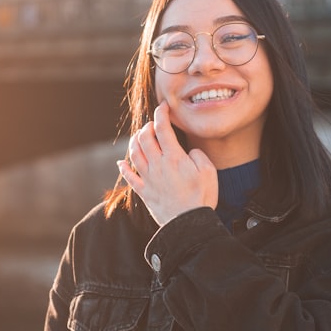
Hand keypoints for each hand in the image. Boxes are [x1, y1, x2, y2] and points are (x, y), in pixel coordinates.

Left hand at [118, 102, 217, 226]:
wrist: (188, 224)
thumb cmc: (202, 197)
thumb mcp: (209, 171)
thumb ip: (197, 154)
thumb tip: (187, 151)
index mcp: (174, 157)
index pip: (162, 128)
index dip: (161, 114)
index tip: (163, 107)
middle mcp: (157, 165)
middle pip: (144, 138)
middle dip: (147, 126)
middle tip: (153, 124)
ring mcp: (148, 179)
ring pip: (134, 153)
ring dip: (134, 141)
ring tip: (139, 137)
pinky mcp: (144, 192)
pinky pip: (129, 177)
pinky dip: (123, 168)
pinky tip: (121, 162)